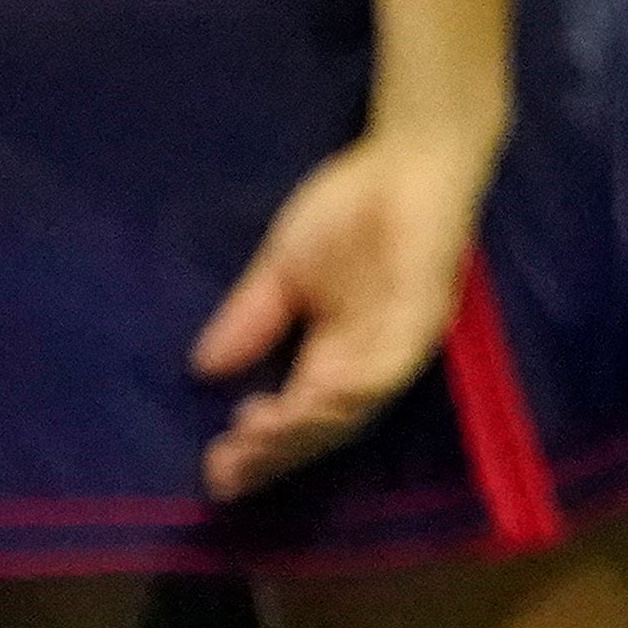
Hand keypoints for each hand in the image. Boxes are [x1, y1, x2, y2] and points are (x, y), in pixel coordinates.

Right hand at [182, 128, 499, 501]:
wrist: (406, 157)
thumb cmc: (350, 209)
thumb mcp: (283, 269)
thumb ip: (251, 318)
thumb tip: (203, 368)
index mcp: (337, 355)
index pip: (297, 418)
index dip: (260, 449)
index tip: (214, 471)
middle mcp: (369, 361)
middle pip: (324, 428)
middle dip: (275, 453)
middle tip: (227, 470)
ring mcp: (399, 342)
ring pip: (356, 410)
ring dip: (306, 429)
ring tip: (257, 438)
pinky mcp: (424, 315)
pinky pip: (391, 367)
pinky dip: (354, 389)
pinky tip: (315, 396)